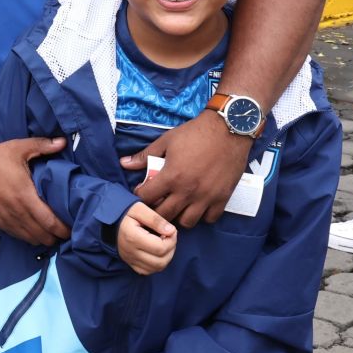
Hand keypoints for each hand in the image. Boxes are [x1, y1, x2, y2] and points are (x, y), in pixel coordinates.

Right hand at [0, 138, 70, 245]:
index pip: (50, 221)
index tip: (72, 225)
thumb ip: (43, 145)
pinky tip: (36, 230)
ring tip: (52, 230)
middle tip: (66, 229)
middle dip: (57, 235)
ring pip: (32, 239)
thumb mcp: (19, 148)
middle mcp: (17, 211)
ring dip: (44, 238)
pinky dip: (30, 237)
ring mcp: (7, 219)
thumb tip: (63, 142)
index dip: (64, 228)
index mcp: (25, 195)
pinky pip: (19, 237)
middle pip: (44, 235)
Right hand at [116, 202, 176, 274]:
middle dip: (171, 248)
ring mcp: (130, 259)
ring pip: (157, 268)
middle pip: (161, 260)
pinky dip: (157, 264)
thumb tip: (171, 231)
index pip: (161, 247)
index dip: (172, 239)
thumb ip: (155, 219)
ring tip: (164, 244)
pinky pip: (148, 271)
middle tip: (169, 237)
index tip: (170, 230)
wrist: (108, 222)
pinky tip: (157, 252)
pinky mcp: (131, 263)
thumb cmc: (125, 214)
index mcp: (132, 237)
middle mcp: (131, 252)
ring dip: (166, 257)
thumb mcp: (139, 209)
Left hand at [122, 112, 249, 226]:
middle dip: (156, 210)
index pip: (146, 198)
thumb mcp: (166, 141)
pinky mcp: (223, 198)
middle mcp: (188, 191)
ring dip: (179, 216)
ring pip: (187, 222)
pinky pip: (210, 219)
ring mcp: (206, 197)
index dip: (140, 195)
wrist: (228, 130)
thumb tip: (124, 163)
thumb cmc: (195, 133)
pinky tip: (197, 205)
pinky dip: (202, 216)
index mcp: (172, 176)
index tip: (142, 191)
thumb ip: (145, 155)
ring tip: (177, 206)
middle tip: (157, 202)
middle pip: (164, 215)